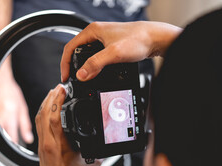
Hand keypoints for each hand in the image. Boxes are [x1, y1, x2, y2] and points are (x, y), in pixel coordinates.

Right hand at [0, 58, 33, 143]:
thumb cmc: (10, 92)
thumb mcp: (22, 108)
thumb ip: (25, 125)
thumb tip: (29, 138)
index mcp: (10, 117)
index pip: (13, 138)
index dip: (18, 147)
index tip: (22, 151)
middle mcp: (0, 120)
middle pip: (5, 139)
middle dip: (12, 145)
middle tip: (19, 148)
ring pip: (0, 136)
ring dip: (7, 139)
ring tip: (14, 140)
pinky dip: (2, 133)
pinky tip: (6, 133)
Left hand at [36, 85, 101, 165]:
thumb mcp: (91, 164)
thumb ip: (100, 151)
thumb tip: (108, 141)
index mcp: (59, 145)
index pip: (54, 118)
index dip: (57, 101)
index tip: (62, 89)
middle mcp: (48, 143)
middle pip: (43, 114)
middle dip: (50, 97)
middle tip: (59, 86)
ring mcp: (42, 144)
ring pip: (39, 118)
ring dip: (45, 103)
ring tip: (54, 93)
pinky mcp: (41, 146)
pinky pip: (39, 125)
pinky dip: (42, 113)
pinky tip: (48, 109)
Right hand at [61, 21, 181, 81]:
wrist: (156, 39)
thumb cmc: (138, 39)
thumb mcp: (113, 54)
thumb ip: (95, 64)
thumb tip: (81, 74)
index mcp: (93, 30)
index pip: (70, 47)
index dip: (65, 63)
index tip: (66, 76)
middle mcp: (97, 33)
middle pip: (78, 51)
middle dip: (74, 66)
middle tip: (74, 79)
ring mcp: (105, 39)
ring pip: (88, 54)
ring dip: (86, 66)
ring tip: (85, 78)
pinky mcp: (112, 46)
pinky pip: (98, 57)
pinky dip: (95, 66)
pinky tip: (98, 73)